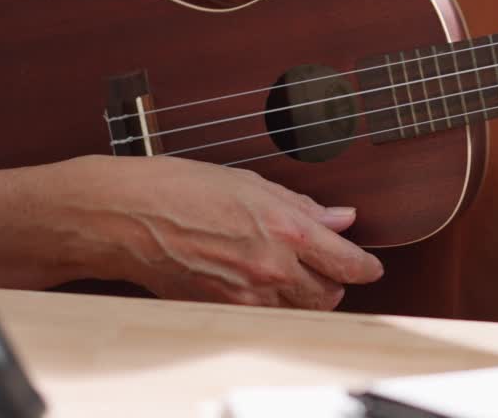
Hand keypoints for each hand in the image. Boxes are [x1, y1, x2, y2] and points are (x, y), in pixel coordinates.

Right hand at [57, 155, 383, 309]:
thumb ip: (301, 206)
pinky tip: (262, 283)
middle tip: (327, 266)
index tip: (371, 266)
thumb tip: (340, 218)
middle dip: (335, 282)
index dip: (365, 267)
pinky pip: (267, 316)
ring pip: (300, 310)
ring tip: (292, 273)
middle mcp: (272, 266)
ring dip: (306, 296)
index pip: (347, 262)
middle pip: (329, 294)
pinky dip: (274, 304)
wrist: (126, 216)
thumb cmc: (180, 188)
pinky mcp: (224, 309)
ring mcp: (248, 293)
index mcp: (286, 229)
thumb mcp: (250, 183)